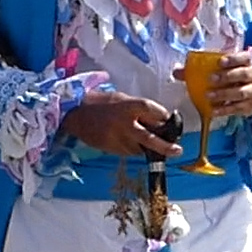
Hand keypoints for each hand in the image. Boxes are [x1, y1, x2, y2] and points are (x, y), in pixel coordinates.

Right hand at [58, 92, 181, 158]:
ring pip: (140, 148)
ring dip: (146, 146)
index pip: (155, 112)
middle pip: (151, 138)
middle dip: (166, 146)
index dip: (165, 117)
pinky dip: (132, 148)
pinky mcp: (112, 149)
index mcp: (129, 106)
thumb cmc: (100, 103)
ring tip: (138, 136)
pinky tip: (125, 139)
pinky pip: (129, 152)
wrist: (74, 114)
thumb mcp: (121, 98)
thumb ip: (139, 109)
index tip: (169, 119)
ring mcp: (118, 139)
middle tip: (177, 150)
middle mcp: (125, 124)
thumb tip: (159, 120)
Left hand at [174, 52, 251, 119]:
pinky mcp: (248, 106)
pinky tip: (213, 110)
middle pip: (243, 74)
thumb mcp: (223, 70)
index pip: (243, 57)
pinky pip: (237, 108)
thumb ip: (200, 69)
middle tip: (211, 79)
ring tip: (209, 95)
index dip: (233, 59)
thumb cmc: (234, 77)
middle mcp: (251, 76)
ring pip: (241, 92)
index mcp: (245, 63)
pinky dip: (224, 109)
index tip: (220, 61)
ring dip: (224, 94)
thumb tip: (176, 72)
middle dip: (227, 76)